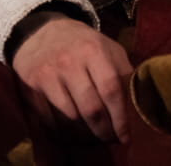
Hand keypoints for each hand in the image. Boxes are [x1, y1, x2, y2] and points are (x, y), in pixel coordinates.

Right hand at [10, 13, 134, 142]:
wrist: (40, 31)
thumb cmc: (82, 43)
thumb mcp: (107, 47)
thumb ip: (123, 71)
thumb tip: (138, 101)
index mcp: (93, 50)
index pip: (111, 89)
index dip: (120, 117)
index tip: (126, 136)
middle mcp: (69, 62)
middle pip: (91, 108)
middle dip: (104, 130)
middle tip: (110, 139)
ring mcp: (48, 75)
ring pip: (70, 118)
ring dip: (84, 134)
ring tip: (94, 136)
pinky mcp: (31, 87)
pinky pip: (50, 120)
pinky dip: (63, 132)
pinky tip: (73, 132)